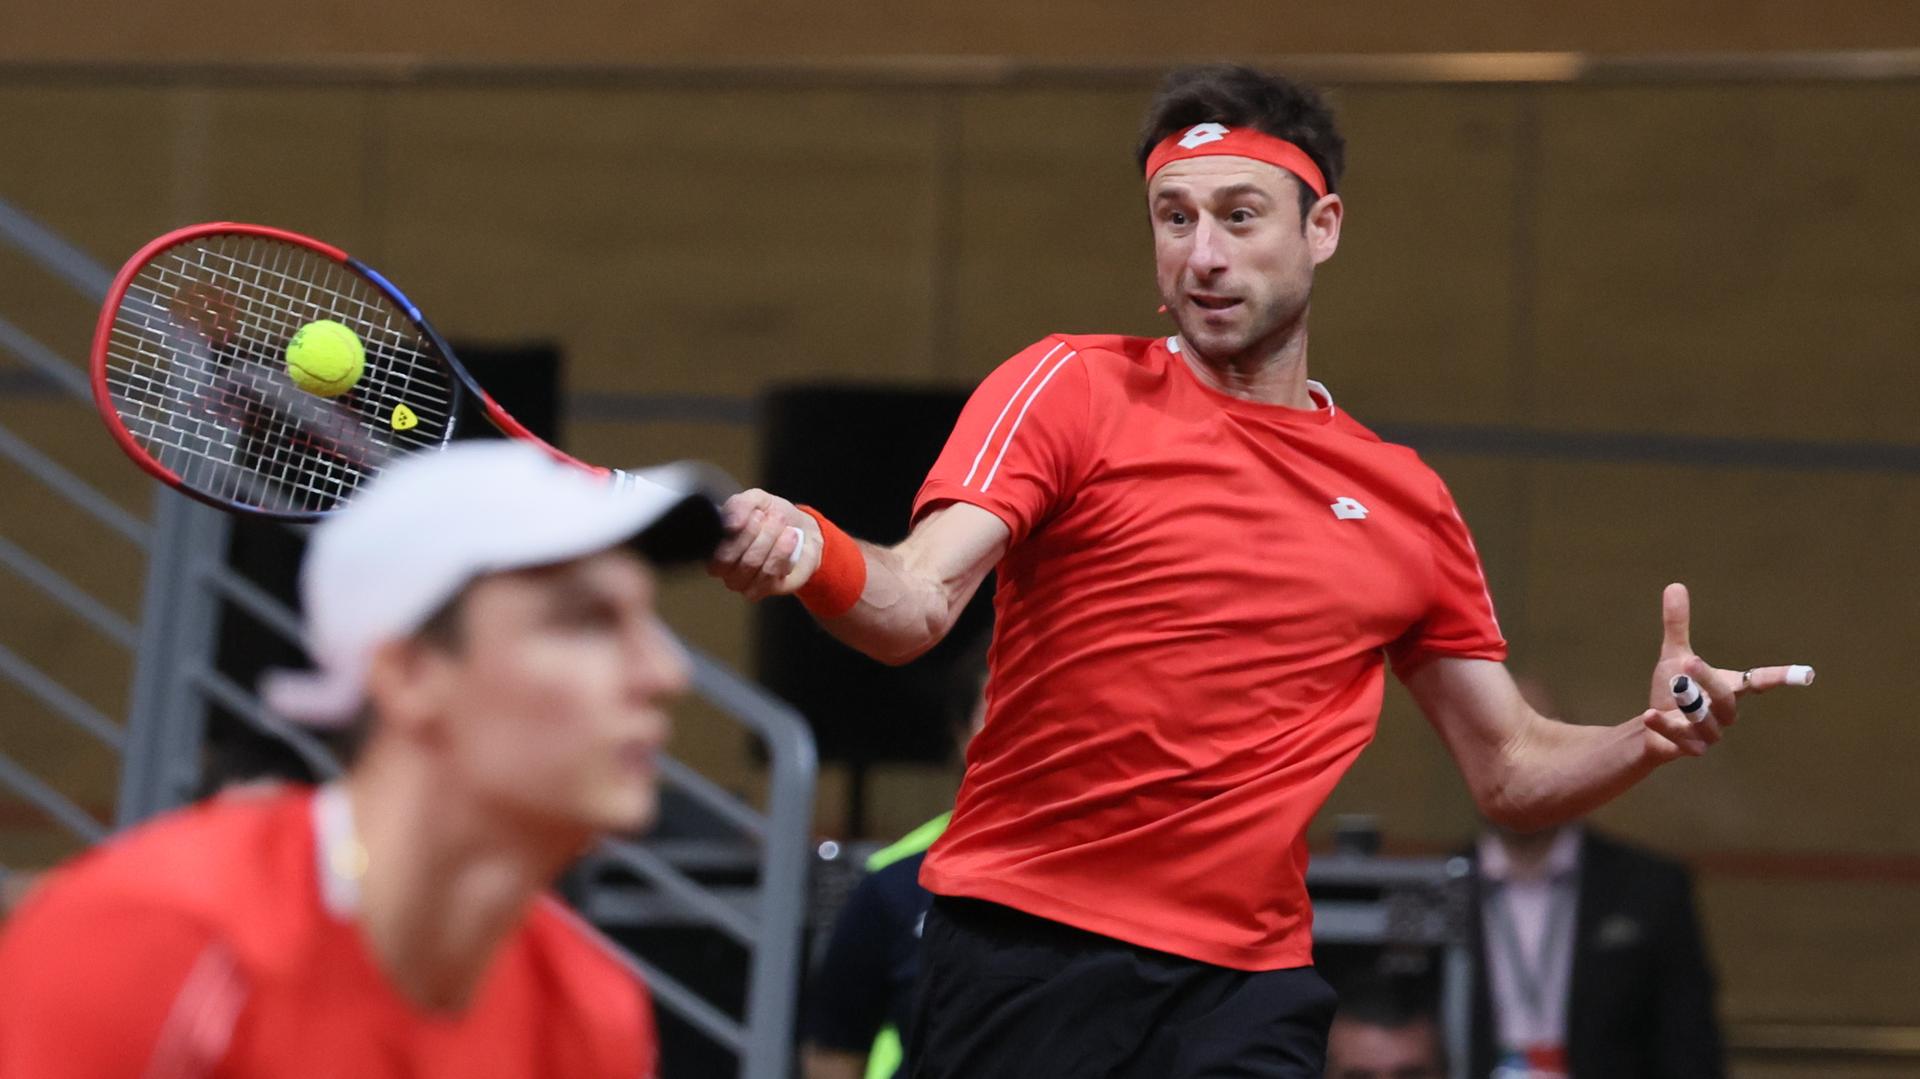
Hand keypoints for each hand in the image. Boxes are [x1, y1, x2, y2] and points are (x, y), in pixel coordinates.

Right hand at [706, 489, 820, 600]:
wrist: (800, 528)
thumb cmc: (771, 515)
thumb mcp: (755, 500)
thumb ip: (739, 506)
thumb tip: (729, 525)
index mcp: (714, 547)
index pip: (720, 551)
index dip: (743, 532)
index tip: (759, 514)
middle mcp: (724, 570)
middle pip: (738, 559)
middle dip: (763, 535)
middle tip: (776, 518)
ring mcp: (743, 583)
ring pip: (755, 565)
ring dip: (774, 541)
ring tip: (786, 527)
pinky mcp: (764, 589)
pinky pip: (770, 575)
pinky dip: (783, 552)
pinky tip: (790, 539)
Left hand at [1639, 582, 1809, 762]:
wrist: (1651, 729)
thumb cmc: (1671, 692)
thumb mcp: (1674, 655)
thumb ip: (1677, 625)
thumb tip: (1674, 585)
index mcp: (1728, 689)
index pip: (1758, 682)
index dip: (1781, 677)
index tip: (1808, 674)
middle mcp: (1723, 713)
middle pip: (1726, 699)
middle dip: (1709, 680)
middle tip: (1689, 660)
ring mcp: (1707, 734)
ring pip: (1706, 722)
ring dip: (1690, 706)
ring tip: (1673, 685)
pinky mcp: (1686, 748)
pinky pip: (1680, 740)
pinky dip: (1664, 727)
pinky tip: (1648, 714)